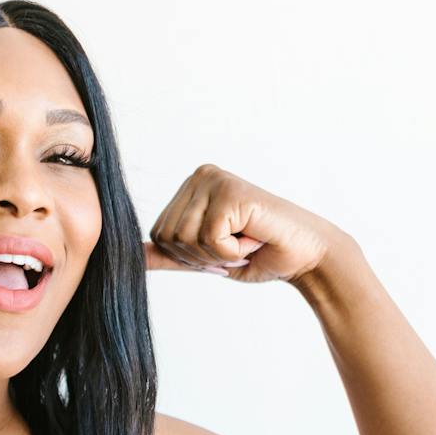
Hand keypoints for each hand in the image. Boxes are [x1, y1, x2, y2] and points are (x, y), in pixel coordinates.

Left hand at [143, 164, 343, 283]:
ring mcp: (215, 181)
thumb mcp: (205, 257)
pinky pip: (210, 239)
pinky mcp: (231, 192)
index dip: (188, 255)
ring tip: (245, 240)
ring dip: (219, 255)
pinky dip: (232, 251)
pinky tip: (254, 238)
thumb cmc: (259, 255)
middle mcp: (200, 177)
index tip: (222, 248)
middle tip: (237, 246)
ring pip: (186, 238)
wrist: (304, 256)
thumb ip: (170, 254)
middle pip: (167, 236)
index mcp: (190, 188)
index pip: (158, 234)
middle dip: (202, 257)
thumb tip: (131, 257)